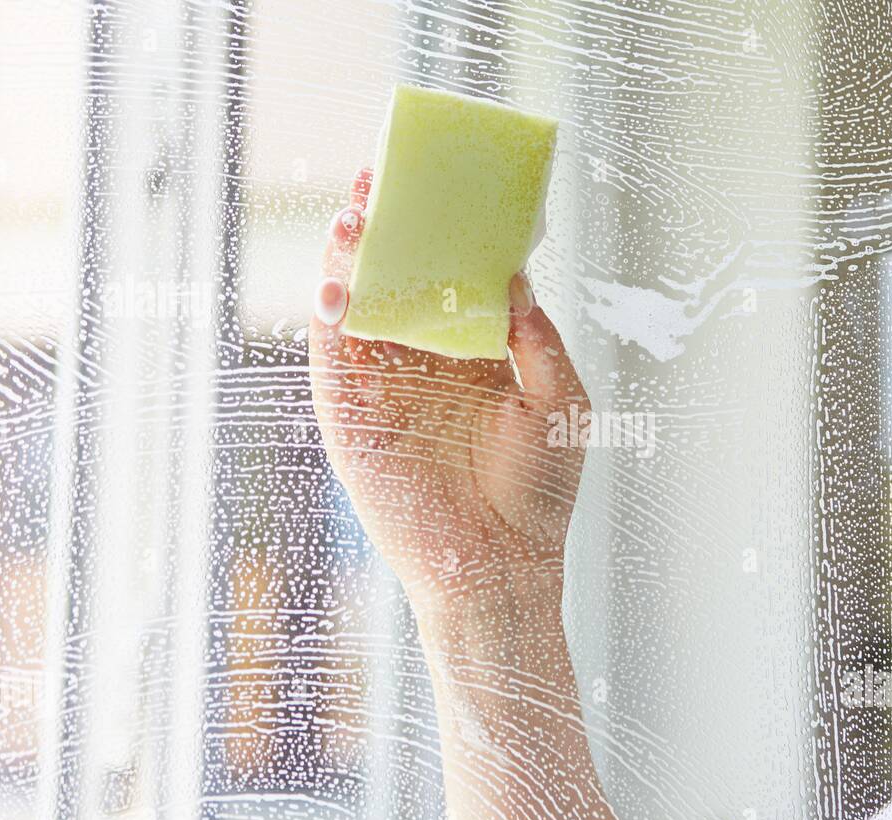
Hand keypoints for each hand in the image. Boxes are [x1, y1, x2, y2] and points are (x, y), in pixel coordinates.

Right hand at [306, 169, 628, 819]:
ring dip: (350, 261)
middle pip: (396, 280)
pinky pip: (332, 357)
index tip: (444, 184)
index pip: (450, 279)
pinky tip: (340, 282)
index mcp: (472, 357)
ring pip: (358, 308)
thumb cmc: (539, 493)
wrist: (501, 567)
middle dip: (387, 230)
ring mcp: (383, 390)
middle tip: (382, 179)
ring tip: (355, 216)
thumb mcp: (561, 401)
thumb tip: (515, 272)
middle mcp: (423, 365)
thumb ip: (536, 337)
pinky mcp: (351, 419)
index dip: (443, 233)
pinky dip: (330, 316)